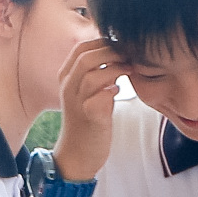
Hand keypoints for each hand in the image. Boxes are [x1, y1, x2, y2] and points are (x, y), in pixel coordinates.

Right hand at [51, 38, 125, 180]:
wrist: (77, 155)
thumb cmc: (88, 120)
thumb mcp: (89, 92)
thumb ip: (98, 73)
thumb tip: (118, 52)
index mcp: (66, 78)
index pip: (81, 48)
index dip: (103, 41)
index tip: (121, 44)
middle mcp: (68, 88)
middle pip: (86, 57)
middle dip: (111, 51)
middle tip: (130, 54)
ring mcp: (76, 103)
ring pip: (92, 76)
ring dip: (115, 69)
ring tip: (131, 69)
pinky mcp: (89, 119)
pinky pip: (99, 98)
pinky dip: (112, 90)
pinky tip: (120, 90)